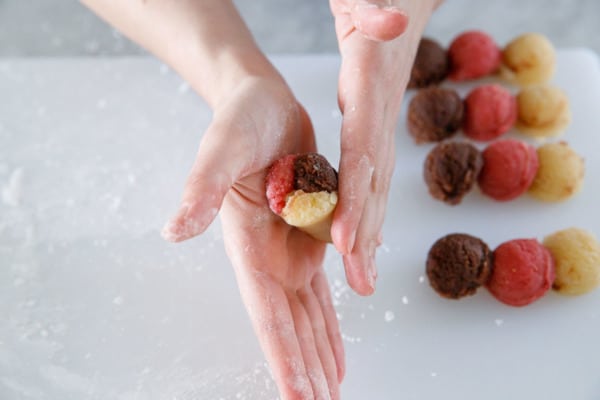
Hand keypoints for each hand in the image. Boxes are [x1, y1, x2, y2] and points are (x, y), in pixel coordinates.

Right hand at [162, 76, 344, 398]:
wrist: (263, 104)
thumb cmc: (241, 121)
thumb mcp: (222, 149)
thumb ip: (202, 189)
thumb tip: (173, 231)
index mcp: (249, 246)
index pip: (267, 315)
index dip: (283, 357)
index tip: (298, 397)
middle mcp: (270, 257)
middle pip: (291, 327)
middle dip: (305, 370)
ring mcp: (291, 250)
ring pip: (310, 316)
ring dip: (319, 354)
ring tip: (330, 390)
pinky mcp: (311, 237)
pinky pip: (323, 290)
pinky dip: (330, 321)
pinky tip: (336, 346)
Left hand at [329, 0, 438, 294]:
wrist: (399, 0)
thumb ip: (374, 10)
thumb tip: (390, 17)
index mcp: (370, 89)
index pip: (363, 153)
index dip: (358, 198)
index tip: (347, 242)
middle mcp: (379, 114)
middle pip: (375, 182)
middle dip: (367, 235)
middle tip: (361, 284)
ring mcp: (381, 124)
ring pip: (378, 186)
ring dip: (371, 233)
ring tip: (364, 278)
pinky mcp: (375, 127)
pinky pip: (374, 176)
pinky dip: (371, 210)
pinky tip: (365, 239)